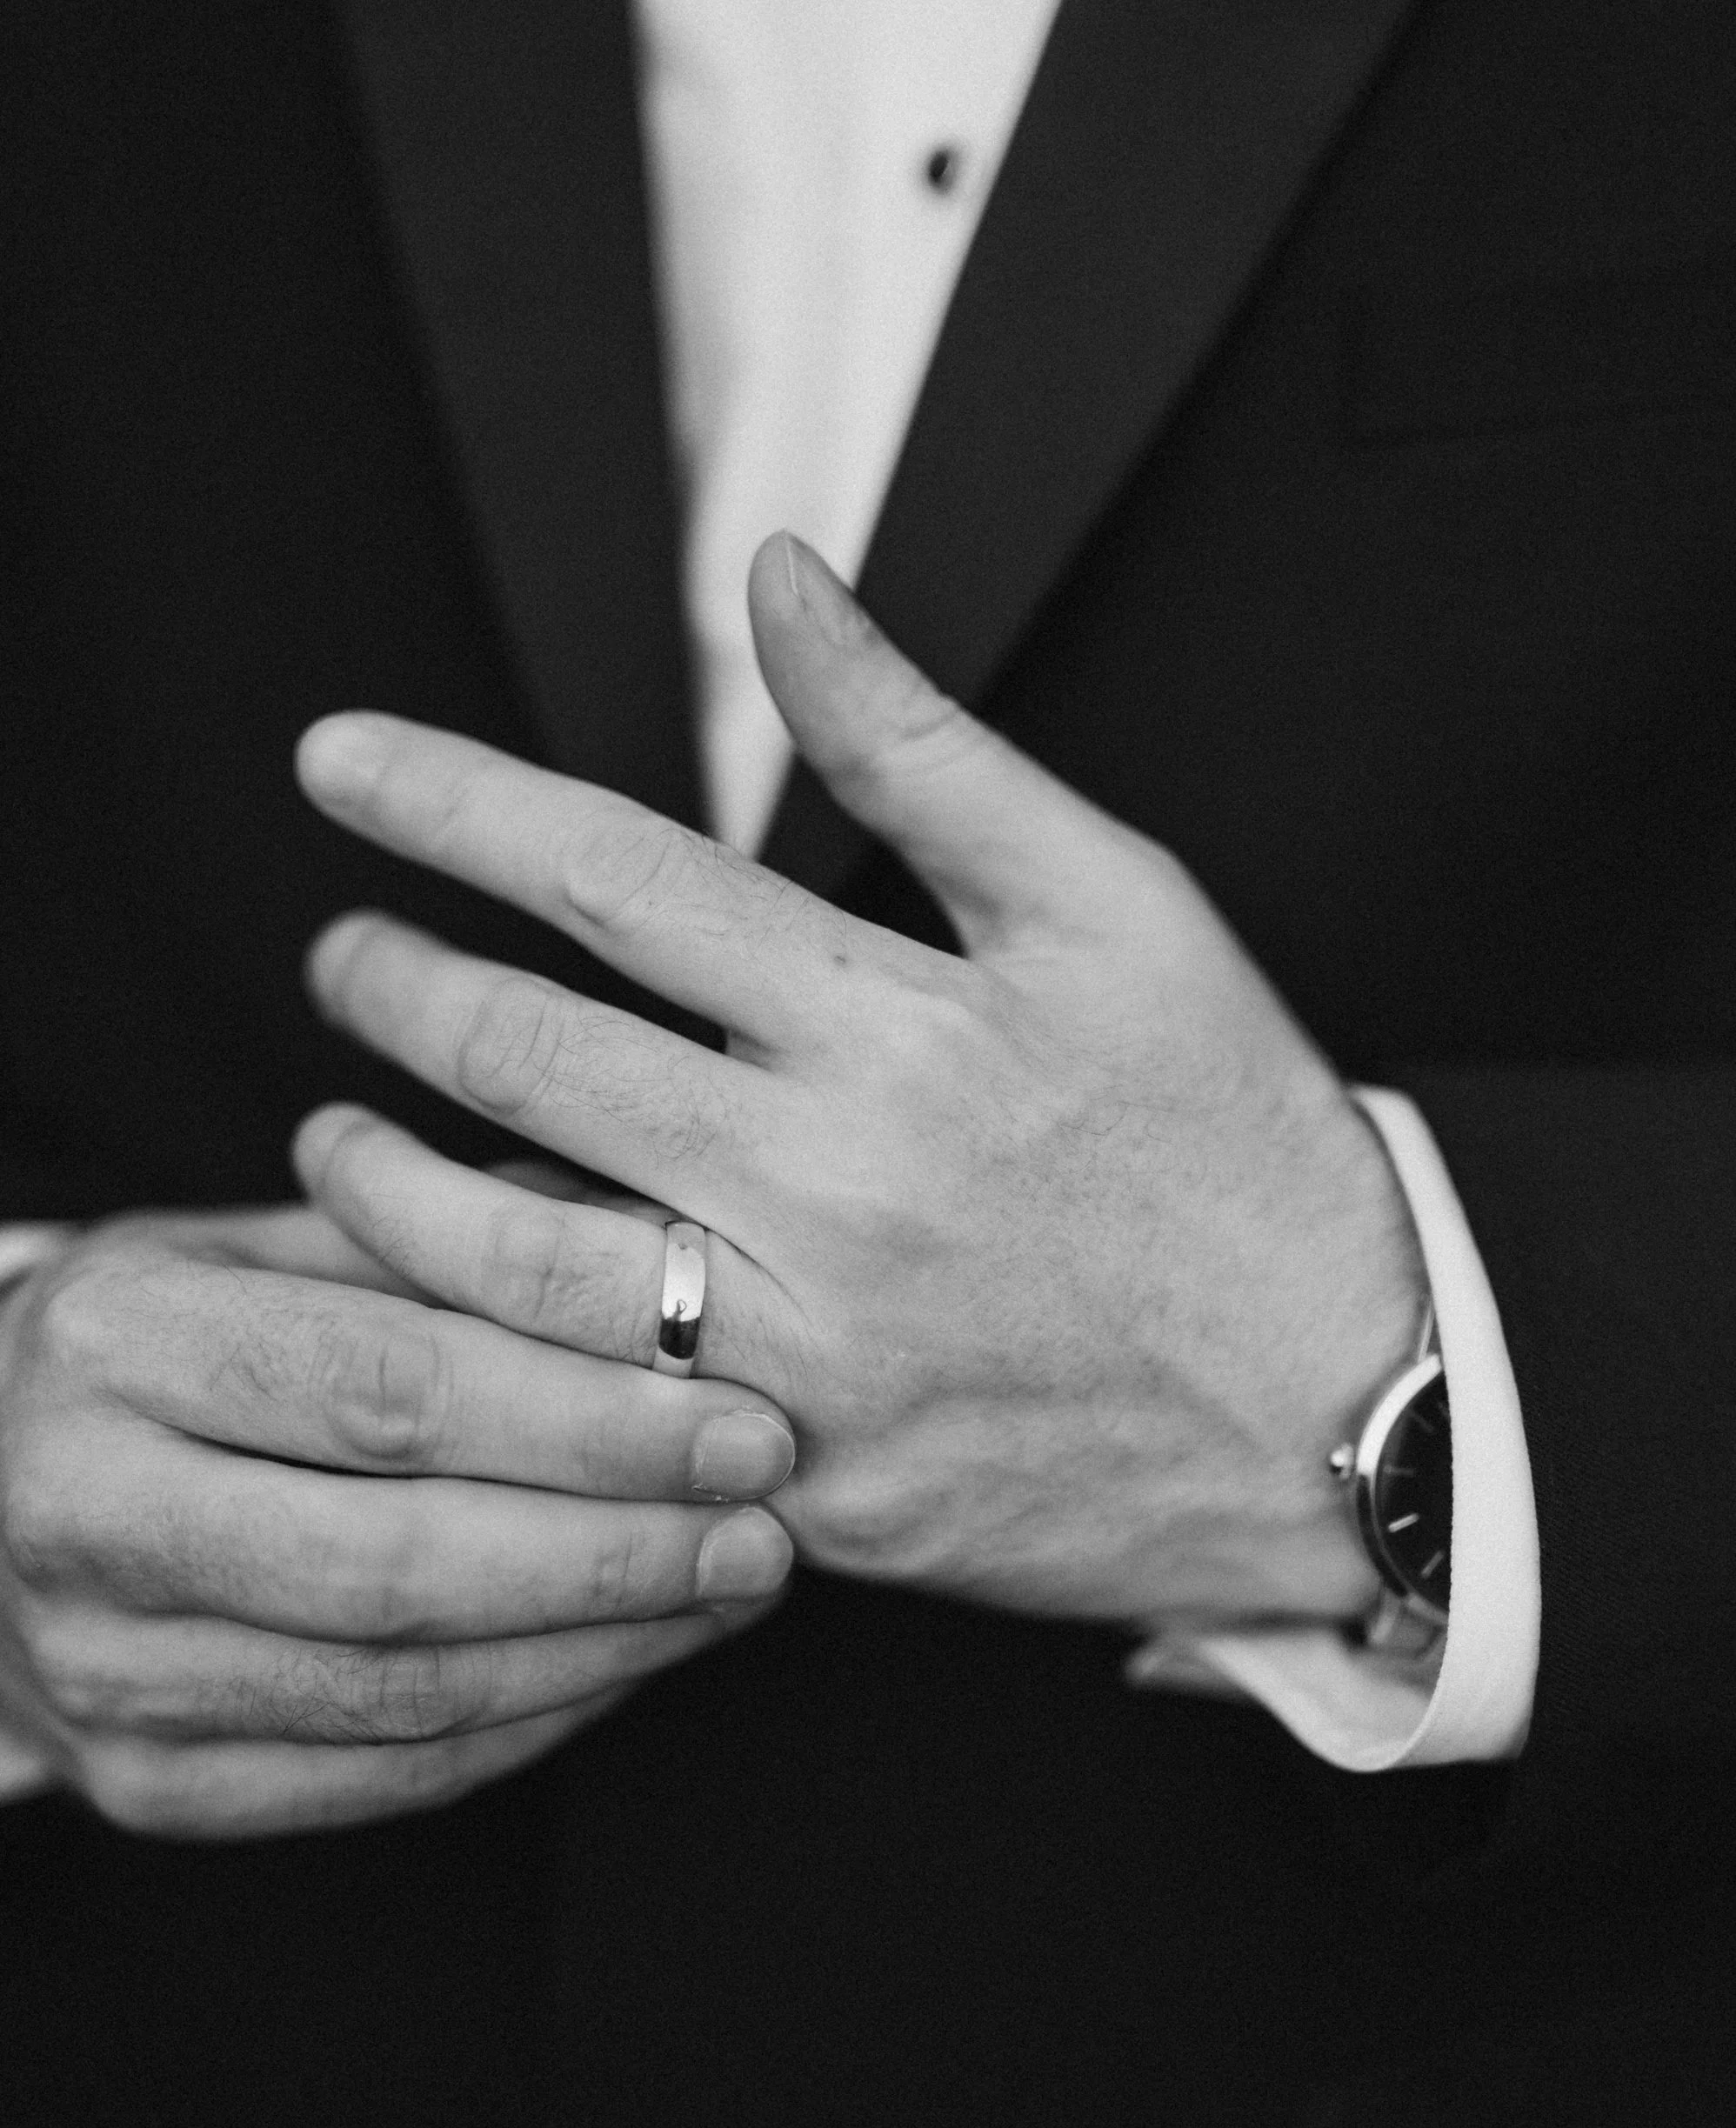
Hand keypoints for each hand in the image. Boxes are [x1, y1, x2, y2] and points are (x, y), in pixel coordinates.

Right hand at [0, 1206, 793, 1836]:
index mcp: (109, 1340)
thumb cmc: (175, 1347)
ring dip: (603, 1650)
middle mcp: (77, 1513)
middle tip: (769, 1529)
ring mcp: (103, 1673)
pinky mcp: (149, 1787)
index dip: (588, 1422)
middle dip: (617, 1553)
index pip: (388, 1390)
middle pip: (400, 1561)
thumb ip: (448, 1250)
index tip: (744, 1423)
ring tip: (732, 1592)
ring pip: (403, 1691)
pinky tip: (638, 1661)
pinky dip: (535, 1723)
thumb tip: (676, 1258)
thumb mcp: (268, 1249)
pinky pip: (384, 1776)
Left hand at [294, 534, 1425, 1629]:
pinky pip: (599, 1418)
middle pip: (529, 1060)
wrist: (1346, 1415)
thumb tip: (776, 581)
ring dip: (382, 1191)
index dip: (446, 801)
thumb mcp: (1119, 909)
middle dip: (389, 986)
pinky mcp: (808, 1487)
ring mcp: (814, 1354)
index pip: (612, 875)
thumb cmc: (1234, 1143)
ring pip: (517, 1264)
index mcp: (903, 1022)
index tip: (333, 761)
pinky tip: (442, 1311)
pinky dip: (491, 1357)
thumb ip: (926, 747)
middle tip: (337, 955)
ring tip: (331, 1141)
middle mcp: (836, 1184)